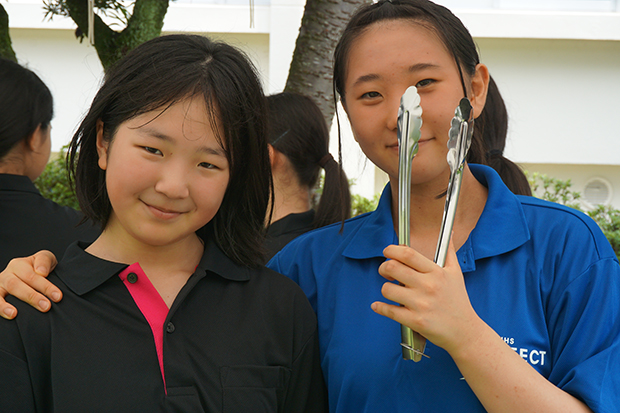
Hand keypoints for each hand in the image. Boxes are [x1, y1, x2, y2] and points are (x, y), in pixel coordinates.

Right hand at [0, 250, 58, 318]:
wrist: (32, 277)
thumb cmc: (41, 269)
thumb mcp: (46, 259)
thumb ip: (44, 261)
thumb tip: (41, 272)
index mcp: (20, 264)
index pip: (32, 275)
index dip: (45, 286)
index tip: (57, 296)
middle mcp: (7, 274)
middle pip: (15, 285)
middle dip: (31, 297)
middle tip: (46, 307)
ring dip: (5, 305)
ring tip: (14, 314)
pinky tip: (7, 315)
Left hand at [371, 239, 479, 353]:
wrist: (465, 331)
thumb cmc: (458, 301)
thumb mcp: (456, 274)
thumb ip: (449, 252)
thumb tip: (449, 233)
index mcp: (436, 273)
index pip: (408, 254)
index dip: (392, 250)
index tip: (387, 252)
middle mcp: (428, 286)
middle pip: (393, 268)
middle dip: (384, 268)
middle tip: (386, 271)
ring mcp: (421, 304)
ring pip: (387, 289)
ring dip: (385, 289)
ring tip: (392, 291)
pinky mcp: (415, 321)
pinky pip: (389, 311)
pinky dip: (379, 307)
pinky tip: (379, 305)